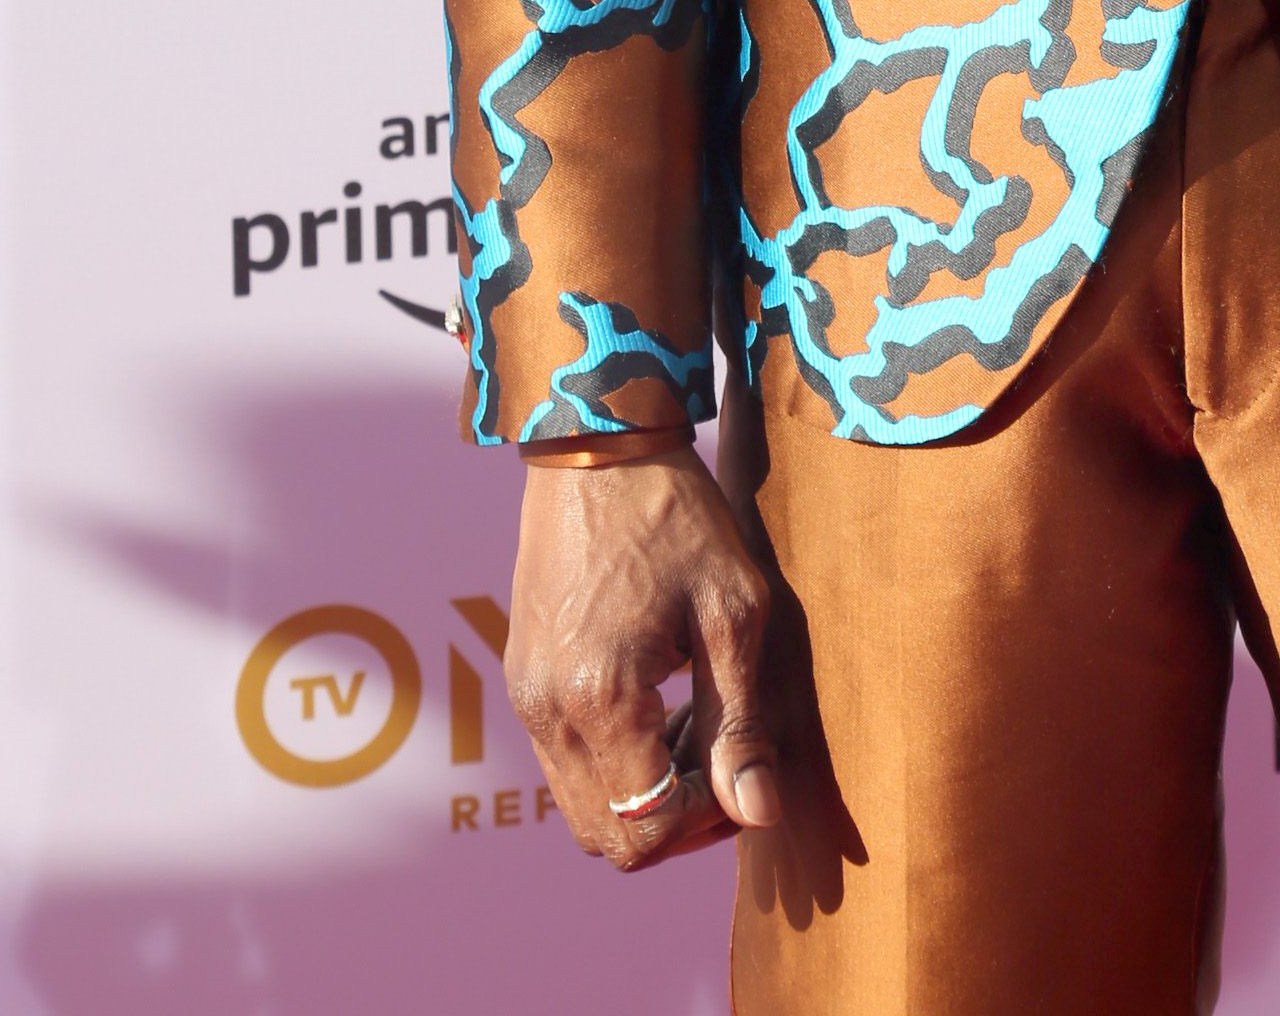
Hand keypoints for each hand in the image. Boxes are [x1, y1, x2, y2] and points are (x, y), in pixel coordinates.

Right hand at [506, 450, 779, 865]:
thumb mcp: (731, 609)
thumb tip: (758, 812)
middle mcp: (547, 711)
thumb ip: (738, 720)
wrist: (598, 444)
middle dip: (675, 819)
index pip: (648, 829)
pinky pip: (565, 762)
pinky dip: (614, 761)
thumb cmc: (676, 514)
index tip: (747, 773)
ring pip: (584, 807)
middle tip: (725, 757)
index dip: (707, 821)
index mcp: (600, 698)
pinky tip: (658, 702)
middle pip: (608, 835)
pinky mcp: (521, 678)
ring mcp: (525, 697)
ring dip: (644, 791)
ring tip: (695, 721)